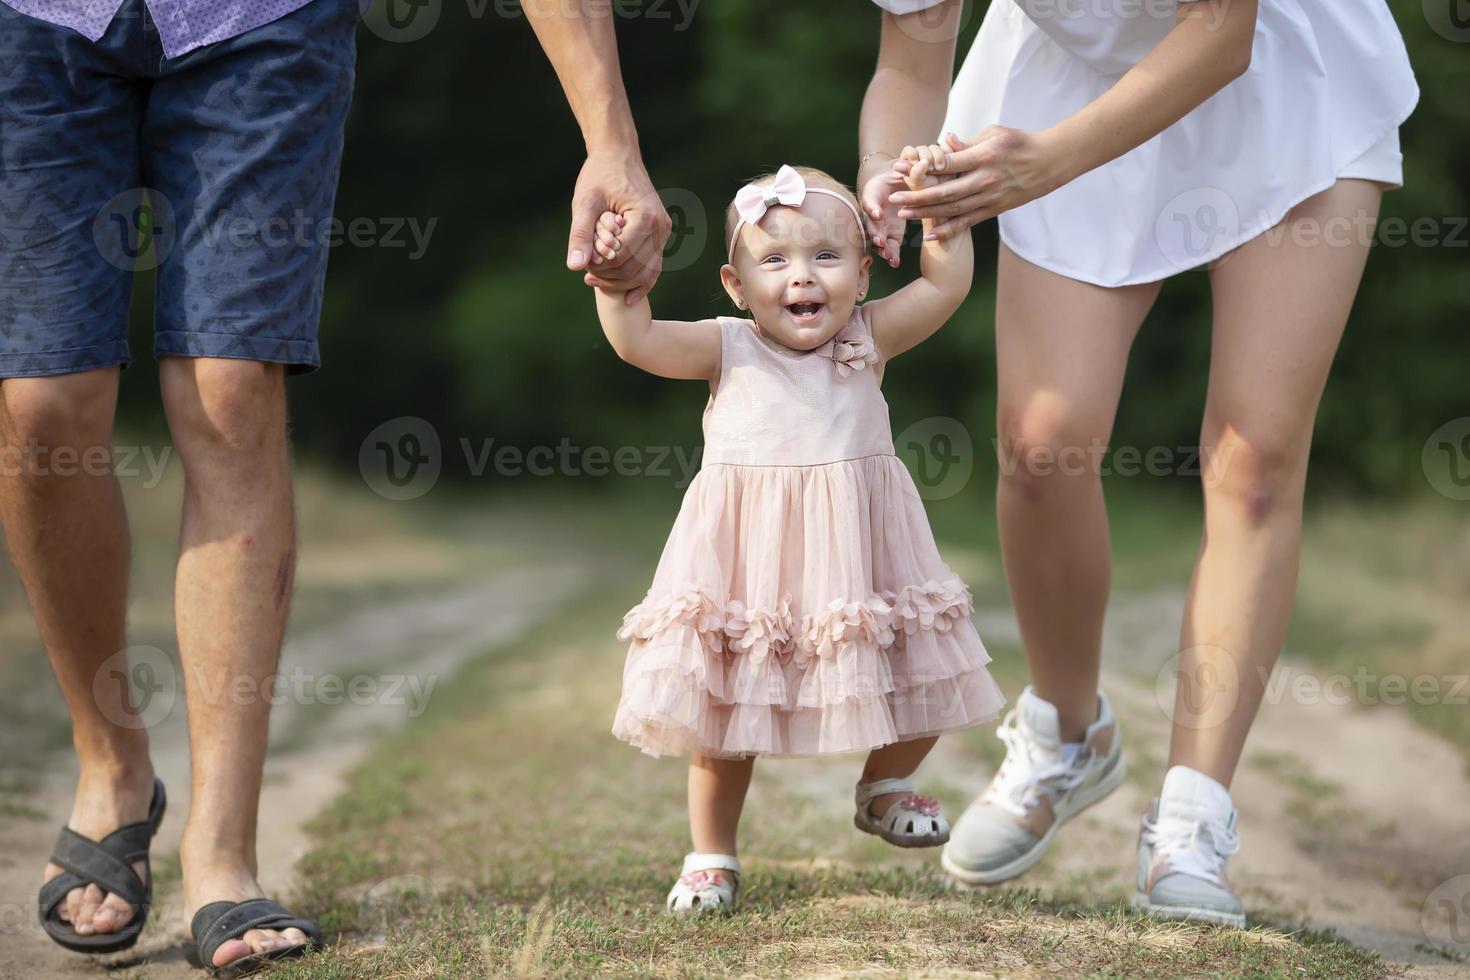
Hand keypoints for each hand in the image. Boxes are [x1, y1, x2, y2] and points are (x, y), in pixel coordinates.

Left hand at [566, 149, 671, 304]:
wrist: (618, 156)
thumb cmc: (600, 175)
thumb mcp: (584, 202)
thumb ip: (580, 234)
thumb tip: (575, 266)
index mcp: (645, 217)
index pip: (623, 258)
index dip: (601, 268)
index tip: (584, 267)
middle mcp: (660, 227)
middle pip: (635, 269)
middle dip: (610, 277)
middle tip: (587, 276)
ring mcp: (664, 232)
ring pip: (646, 273)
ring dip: (621, 282)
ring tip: (597, 280)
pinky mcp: (661, 235)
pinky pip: (653, 266)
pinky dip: (640, 283)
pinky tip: (627, 297)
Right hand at [859, 163, 907, 268]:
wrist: (898, 185)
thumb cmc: (900, 175)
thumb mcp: (904, 170)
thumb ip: (911, 169)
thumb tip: (923, 163)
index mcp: (873, 196)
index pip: (869, 203)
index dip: (872, 208)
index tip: (877, 214)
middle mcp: (873, 213)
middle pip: (871, 225)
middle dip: (875, 234)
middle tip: (880, 242)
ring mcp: (880, 226)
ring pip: (877, 240)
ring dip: (882, 249)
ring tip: (889, 256)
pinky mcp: (890, 235)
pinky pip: (889, 247)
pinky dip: (891, 255)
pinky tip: (895, 262)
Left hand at [891, 126, 1067, 240]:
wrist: (1050, 162)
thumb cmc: (1019, 143)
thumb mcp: (995, 134)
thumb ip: (967, 142)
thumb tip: (942, 143)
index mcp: (984, 156)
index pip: (949, 164)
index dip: (923, 168)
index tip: (902, 169)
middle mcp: (986, 179)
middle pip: (946, 191)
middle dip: (918, 196)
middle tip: (894, 198)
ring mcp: (991, 197)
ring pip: (953, 210)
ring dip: (927, 213)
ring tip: (904, 214)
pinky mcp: (994, 209)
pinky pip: (968, 222)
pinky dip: (949, 230)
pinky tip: (930, 235)